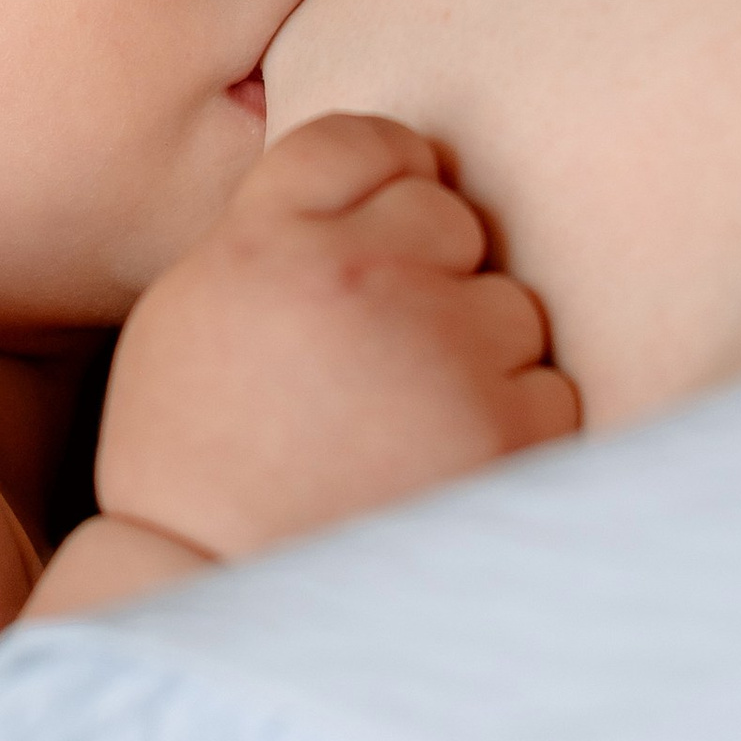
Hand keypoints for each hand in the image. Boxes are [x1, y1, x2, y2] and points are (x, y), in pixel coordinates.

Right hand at [94, 114, 578, 562]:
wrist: (218, 600)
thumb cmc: (195, 465)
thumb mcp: (191, 316)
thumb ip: (272, 235)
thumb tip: (368, 187)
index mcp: (268, 239)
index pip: (361, 141)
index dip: (387, 171)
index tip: (388, 214)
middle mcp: (361, 275)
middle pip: (447, 214)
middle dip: (430, 270)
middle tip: (381, 353)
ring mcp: (443, 350)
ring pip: (510, 301)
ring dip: (477, 350)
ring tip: (406, 423)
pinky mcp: (507, 430)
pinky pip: (549, 388)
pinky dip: (512, 424)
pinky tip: (441, 466)